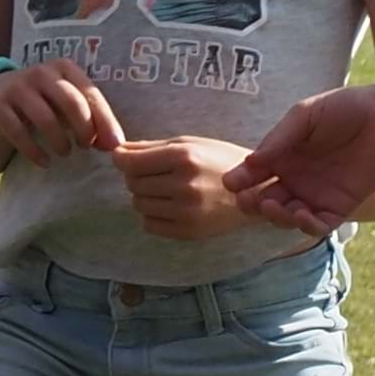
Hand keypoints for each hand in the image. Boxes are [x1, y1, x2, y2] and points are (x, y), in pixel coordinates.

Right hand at [0, 63, 121, 162]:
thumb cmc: (42, 102)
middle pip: (72, 103)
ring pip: (46, 119)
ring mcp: (15, 86)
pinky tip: (44, 161)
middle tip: (85, 147)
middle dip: (84, 130)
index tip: (111, 146)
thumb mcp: (66, 102)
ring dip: (60, 142)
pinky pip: (18, 132)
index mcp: (63, 67)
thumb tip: (115, 145)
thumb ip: (92, 119)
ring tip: (64, 153)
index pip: (91, 94)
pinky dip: (35, 151)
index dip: (105, 122)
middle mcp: (40, 72)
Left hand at [111, 135, 249, 239]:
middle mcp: (184, 185)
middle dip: (137, 177)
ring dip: (145, 197)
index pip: (130, 162)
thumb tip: (118, 152)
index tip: (124, 159)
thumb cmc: (221, 161)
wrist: (256, 190)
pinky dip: (153, 216)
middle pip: (132, 183)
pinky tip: (169, 207)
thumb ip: (152, 147)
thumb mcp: (191, 143)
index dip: (121, 159)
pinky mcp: (189, 231)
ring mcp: (187, 211)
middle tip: (154, 174)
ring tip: (165, 190)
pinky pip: (150, 225)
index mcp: (184, 157)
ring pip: (139, 205)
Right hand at [227, 87, 374, 231]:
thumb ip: (279, 138)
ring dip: (277, 217)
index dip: (241, 180)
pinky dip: (306, 226)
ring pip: (287, 217)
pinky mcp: (339, 208)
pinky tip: (302, 215)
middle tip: (249, 201)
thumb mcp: (305, 116)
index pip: (254, 174)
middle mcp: (295, 179)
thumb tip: (251, 162)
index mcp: (282, 156)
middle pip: (265, 201)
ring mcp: (315, 195)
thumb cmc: (344, 109)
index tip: (232, 183)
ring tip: (274, 206)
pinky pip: (318, 225)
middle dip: (253, 204)